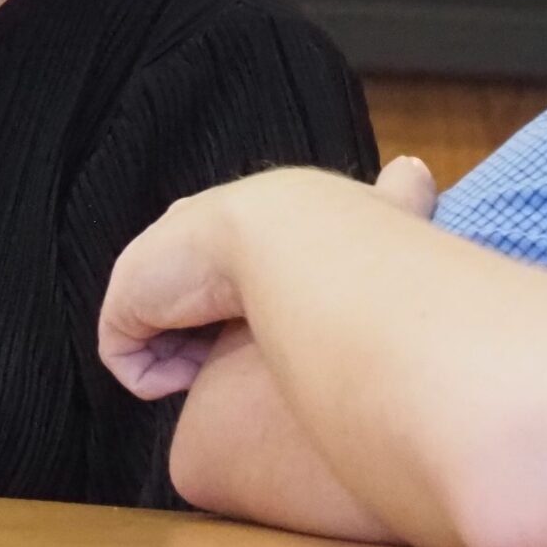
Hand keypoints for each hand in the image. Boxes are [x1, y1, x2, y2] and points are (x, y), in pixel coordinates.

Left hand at [100, 163, 439, 401]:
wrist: (292, 236)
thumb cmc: (341, 233)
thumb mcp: (381, 212)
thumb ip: (403, 193)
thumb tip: (419, 170)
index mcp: (240, 216)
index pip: (220, 250)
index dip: (232, 285)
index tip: (260, 311)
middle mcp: (190, 235)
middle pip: (181, 287)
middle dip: (203, 324)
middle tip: (244, 348)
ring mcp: (155, 267)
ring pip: (166, 336)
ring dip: (193, 357)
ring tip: (234, 358)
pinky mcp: (127, 303)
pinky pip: (133, 362)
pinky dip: (161, 375)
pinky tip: (196, 370)